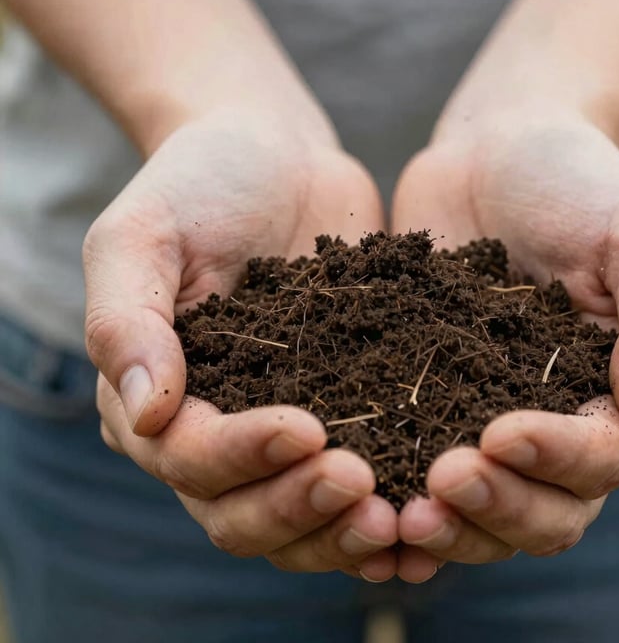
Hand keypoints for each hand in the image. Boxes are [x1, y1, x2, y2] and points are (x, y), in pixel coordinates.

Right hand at [86, 108, 398, 579]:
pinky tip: (429, 506)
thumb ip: (126, 320)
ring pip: (302, 516)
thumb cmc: (199, 182)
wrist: (275, 152)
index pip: (189, 457)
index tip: (305, 430)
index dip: (242, 458)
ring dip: (344, 529)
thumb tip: (145, 413)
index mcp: (158, 397)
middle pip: (243, 513)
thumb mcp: (142, 235)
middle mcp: (217, 428)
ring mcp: (282, 424)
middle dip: (299, 508)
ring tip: (401, 518)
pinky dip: (390, 502)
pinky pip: (363, 474)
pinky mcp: (342, 406)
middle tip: (362, 487)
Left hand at [391, 118, 618, 570]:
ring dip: (447, 525)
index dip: (557, 461)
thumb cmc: (579, 182)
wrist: (496, 147)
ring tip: (397, 517)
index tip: (500, 435)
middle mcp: (559, 422)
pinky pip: (416, 465)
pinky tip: (362, 505)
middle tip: (441, 485)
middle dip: (497, 507)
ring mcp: (489, 415)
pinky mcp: (429, 398)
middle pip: (545, 510)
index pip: (603, 458)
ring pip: (481, 508)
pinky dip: (396, 499)